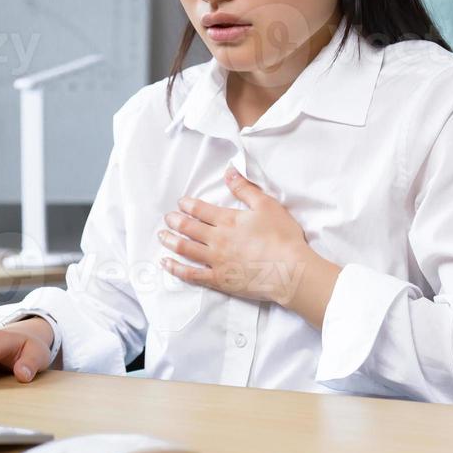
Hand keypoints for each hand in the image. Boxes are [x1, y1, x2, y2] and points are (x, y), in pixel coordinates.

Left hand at [158, 166, 340, 321]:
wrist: (290, 270)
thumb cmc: (282, 237)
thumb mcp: (266, 205)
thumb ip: (245, 188)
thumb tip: (229, 171)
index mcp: (227, 220)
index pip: (199, 210)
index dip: (187, 205)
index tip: (180, 203)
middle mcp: (217, 239)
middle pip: (188, 228)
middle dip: (175, 221)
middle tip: (167, 218)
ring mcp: (215, 261)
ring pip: (185, 249)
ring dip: (170, 241)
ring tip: (161, 236)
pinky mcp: (219, 280)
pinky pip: (191, 274)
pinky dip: (176, 268)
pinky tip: (166, 263)